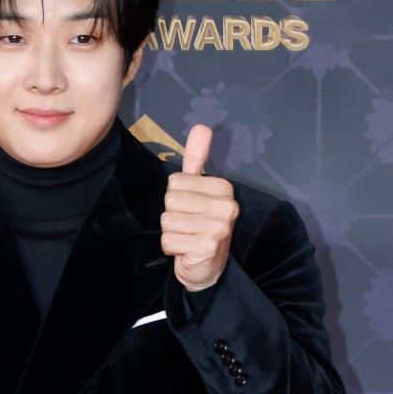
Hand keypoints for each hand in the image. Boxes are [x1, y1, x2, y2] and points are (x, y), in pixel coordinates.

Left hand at [160, 124, 237, 291]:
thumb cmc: (199, 226)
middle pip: (170, 201)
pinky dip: (171, 248)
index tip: (190, 210)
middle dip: (172, 216)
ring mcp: (219, 227)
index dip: (175, 199)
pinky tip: (186, 250)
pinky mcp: (207, 246)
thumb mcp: (198, 190)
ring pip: (167, 221)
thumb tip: (201, 126)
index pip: (175, 182)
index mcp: (223, 188)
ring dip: (171, 233)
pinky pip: (168, 240)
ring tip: (187, 238)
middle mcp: (226, 206)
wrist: (207, 267)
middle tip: (188, 226)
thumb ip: (197, 160)